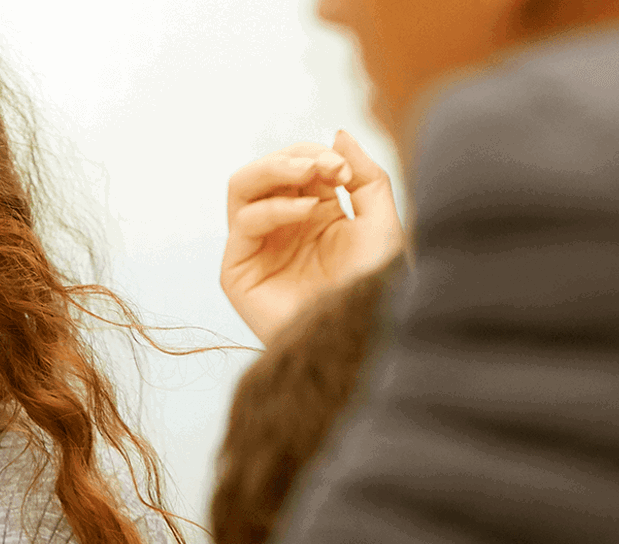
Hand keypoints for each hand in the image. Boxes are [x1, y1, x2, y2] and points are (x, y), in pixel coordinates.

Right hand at [221, 130, 403, 344]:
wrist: (362, 335)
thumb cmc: (374, 287)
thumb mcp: (380, 220)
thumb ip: (363, 174)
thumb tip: (335, 133)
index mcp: (310, 215)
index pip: (296, 165)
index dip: (316, 156)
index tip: (344, 170)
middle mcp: (280, 228)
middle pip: (264, 171)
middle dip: (294, 158)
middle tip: (325, 165)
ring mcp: (256, 248)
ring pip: (242, 187)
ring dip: (274, 169)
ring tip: (309, 173)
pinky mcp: (238, 272)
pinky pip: (243, 224)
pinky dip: (273, 209)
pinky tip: (307, 213)